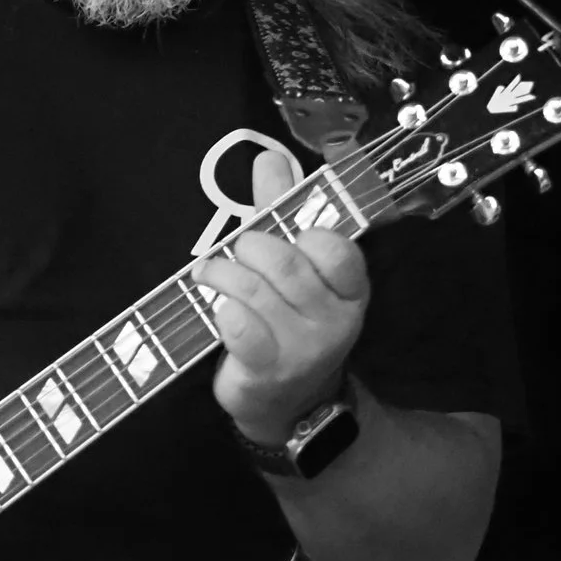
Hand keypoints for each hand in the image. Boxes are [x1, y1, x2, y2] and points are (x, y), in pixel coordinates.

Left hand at [196, 149, 368, 446]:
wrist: (285, 402)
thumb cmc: (286, 322)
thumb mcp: (292, 266)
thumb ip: (280, 212)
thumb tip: (267, 158)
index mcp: (350, 289)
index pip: (337, 249)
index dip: (304, 233)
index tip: (284, 234)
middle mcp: (335, 320)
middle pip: (285, 262)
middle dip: (250, 247)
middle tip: (235, 251)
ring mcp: (303, 349)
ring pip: (253, 291)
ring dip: (222, 274)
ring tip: (211, 274)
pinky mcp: (268, 371)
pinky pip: (238, 326)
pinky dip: (220, 311)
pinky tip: (219, 313)